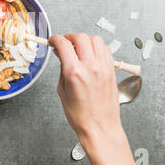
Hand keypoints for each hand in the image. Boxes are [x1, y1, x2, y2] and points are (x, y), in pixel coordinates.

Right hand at [49, 33, 141, 164]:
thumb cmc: (81, 115)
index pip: (64, 44)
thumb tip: (61, 55)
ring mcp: (104, 68)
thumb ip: (62, 69)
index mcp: (75, 72)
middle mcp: (91, 67)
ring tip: (78, 46)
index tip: (53, 40)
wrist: (100, 127)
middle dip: (69, 36)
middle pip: (81, 37)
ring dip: (84, 39)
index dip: (55, 39)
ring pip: (95, 39)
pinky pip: (105, 49)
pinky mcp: (111, 71)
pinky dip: (96, 47)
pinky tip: (90, 53)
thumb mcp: (62, 90)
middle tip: (64, 42)